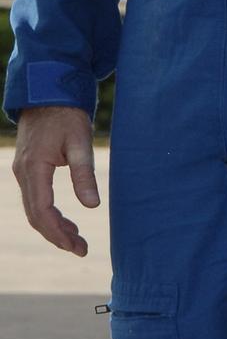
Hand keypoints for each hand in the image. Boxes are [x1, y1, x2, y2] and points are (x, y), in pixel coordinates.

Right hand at [13, 106, 98, 256]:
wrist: (48, 89)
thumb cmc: (66, 113)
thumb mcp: (80, 140)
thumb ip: (84, 173)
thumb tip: (92, 206)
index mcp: (34, 168)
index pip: (42, 211)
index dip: (58, 232)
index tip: (76, 246)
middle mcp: (23, 172)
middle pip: (35, 215)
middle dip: (56, 235)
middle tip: (80, 249)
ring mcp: (22, 169)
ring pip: (34, 208)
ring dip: (53, 226)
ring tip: (76, 239)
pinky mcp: (27, 166)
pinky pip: (34, 197)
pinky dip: (48, 212)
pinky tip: (65, 220)